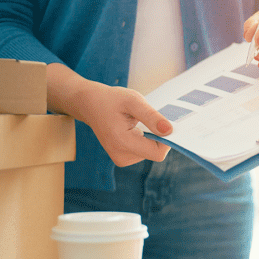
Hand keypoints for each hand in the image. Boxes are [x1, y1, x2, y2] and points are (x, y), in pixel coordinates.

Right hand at [46, 64, 171, 166]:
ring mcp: (121, 159)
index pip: (157, 153)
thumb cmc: (111, 100)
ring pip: (150, 152)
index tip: (164, 123)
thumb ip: (151, 116)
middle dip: (158, 136)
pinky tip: (134, 128)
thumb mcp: (133, 101)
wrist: (89, 104)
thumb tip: (169, 131)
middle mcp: (121, 156)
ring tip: (137, 122)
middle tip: (149, 118)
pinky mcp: (123, 158)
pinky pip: (144, 151)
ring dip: (150, 137)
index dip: (166, 140)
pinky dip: (145, 140)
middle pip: (155, 153)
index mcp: (122, 142)